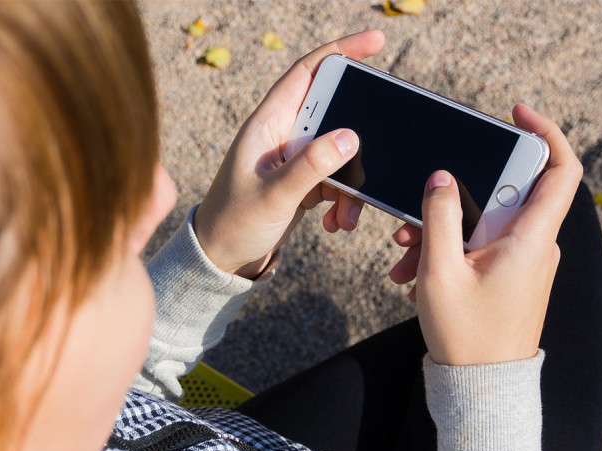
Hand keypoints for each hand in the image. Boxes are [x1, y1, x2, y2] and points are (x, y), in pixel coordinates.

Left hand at [194, 30, 385, 278]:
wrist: (221, 259)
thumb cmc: (234, 223)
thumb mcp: (274, 195)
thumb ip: (312, 166)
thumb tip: (351, 137)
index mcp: (267, 124)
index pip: (307, 72)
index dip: (341, 51)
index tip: (377, 42)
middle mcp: (281, 135)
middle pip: (333, 113)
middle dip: (358, 136)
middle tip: (380, 150)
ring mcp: (293, 159)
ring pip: (339, 153)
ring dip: (352, 183)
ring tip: (347, 215)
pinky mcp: (302, 182)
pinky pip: (336, 180)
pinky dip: (344, 200)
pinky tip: (337, 223)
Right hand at [388, 104, 582, 364]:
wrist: (480, 386)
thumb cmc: (466, 335)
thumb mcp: (440, 271)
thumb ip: (440, 217)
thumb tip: (443, 178)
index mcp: (531, 239)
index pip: (559, 170)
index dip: (545, 133)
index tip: (516, 115)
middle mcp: (535, 246)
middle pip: (503, 195)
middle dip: (456, 196)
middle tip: (420, 208)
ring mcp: (523, 262)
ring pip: (483, 223)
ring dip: (442, 230)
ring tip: (404, 253)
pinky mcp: (508, 276)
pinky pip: (479, 247)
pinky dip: (448, 251)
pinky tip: (414, 273)